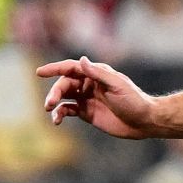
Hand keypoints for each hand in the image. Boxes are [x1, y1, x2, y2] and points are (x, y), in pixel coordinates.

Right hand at [34, 56, 158, 138]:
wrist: (143, 121)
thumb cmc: (134, 100)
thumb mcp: (117, 85)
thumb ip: (98, 74)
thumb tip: (81, 60)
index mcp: (96, 74)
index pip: (71, 68)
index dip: (55, 68)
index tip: (39, 72)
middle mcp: (89, 84)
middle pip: (65, 84)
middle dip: (55, 92)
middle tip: (49, 103)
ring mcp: (87, 98)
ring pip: (64, 97)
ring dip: (54, 102)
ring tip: (49, 110)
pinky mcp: (86, 113)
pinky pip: (68, 111)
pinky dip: (60, 114)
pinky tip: (57, 120)